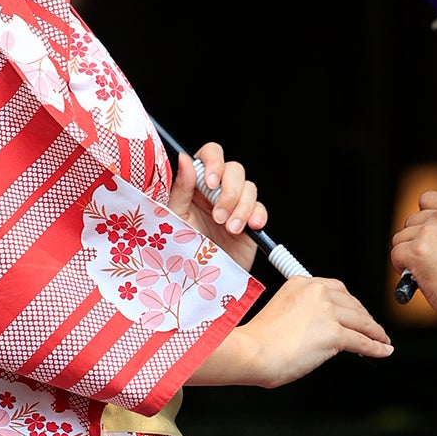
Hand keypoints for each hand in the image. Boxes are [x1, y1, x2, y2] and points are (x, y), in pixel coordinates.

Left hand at [168, 141, 265, 271]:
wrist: (201, 280)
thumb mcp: (176, 218)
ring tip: (230, 229)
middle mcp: (217, 191)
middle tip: (218, 216)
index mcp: (196, 184)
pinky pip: (261, 208)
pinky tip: (249, 227)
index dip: (214, 162)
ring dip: (241, 208)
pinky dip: (257, 216)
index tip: (210, 182)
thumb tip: (185, 159)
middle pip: (234, 169)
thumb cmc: (182, 250)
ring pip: (250, 188)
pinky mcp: (250, 221)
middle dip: (229, 192)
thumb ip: (180, 188)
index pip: (210, 155)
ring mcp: (235, 205)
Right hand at [193, 277, 393, 387]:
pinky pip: (362, 341)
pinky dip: (375, 347)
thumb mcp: (282, 312)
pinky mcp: (334, 334)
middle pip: (353, 304)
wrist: (251, 353)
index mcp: (302, 283)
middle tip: (373, 329)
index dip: (352, 304)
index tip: (358, 313)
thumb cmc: (259, 341)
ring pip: (361, 322)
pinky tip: (382, 351)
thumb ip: (305, 312)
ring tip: (382, 341)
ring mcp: (327, 312)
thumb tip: (328, 327)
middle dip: (365, 319)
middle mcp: (317, 292)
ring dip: (375, 333)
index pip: (337, 290)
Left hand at [390, 191, 436, 324]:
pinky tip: (419, 275)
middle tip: (431, 259)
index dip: (424, 217)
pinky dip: (402, 267)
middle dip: (416, 240)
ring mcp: (429, 232)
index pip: (427, 199)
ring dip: (408, 254)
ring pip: (400, 238)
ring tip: (428, 269)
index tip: (430, 234)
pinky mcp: (416, 251)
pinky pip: (396, 254)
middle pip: (410, 221)